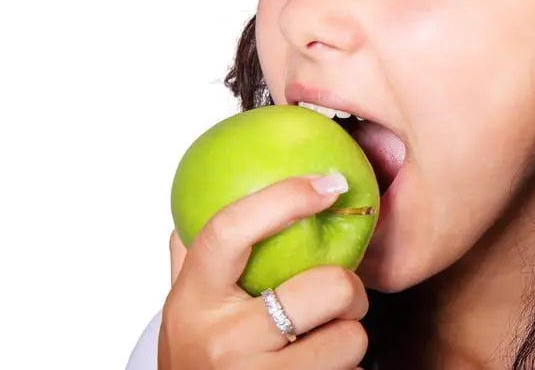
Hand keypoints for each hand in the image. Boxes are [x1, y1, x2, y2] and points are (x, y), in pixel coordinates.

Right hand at [158, 176, 369, 369]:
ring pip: (350, 338)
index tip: (329, 184)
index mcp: (193, 300)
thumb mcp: (183, 308)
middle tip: (341, 297)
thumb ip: (193, 255)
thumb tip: (208, 194)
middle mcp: (223, 341)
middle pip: (328, 286)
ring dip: (350, 338)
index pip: (230, 230)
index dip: (284, 197)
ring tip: (326, 342)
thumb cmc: (196, 358)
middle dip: (350, 289)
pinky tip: (321, 369)